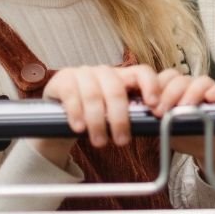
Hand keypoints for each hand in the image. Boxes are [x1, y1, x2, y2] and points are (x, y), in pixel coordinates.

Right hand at [43, 64, 169, 148]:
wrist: (59, 115)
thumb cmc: (94, 115)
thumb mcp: (114, 114)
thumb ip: (132, 115)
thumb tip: (155, 127)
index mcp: (122, 77)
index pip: (142, 72)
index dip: (151, 86)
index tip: (154, 106)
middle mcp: (104, 72)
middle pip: (116, 90)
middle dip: (120, 118)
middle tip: (122, 141)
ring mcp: (82, 73)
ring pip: (94, 95)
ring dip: (98, 121)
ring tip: (99, 141)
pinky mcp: (62, 79)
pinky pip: (71, 95)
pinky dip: (76, 113)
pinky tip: (79, 128)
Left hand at [155, 70, 214, 182]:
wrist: (211, 150)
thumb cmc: (187, 138)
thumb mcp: (168, 132)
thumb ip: (160, 122)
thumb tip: (150, 115)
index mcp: (174, 92)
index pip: (165, 79)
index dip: (156, 88)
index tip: (151, 105)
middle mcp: (191, 87)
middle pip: (181, 79)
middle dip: (170, 94)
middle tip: (163, 111)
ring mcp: (210, 91)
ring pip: (202, 81)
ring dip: (192, 92)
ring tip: (186, 107)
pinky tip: (211, 98)